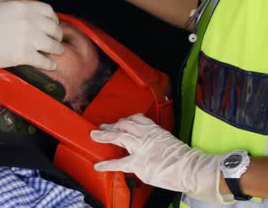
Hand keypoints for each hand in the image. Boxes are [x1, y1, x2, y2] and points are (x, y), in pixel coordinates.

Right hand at [0, 0, 62, 70]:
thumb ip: (12, 2)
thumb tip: (22, 3)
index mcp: (24, 7)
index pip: (49, 11)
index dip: (53, 19)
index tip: (52, 24)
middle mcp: (30, 22)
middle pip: (54, 29)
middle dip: (57, 35)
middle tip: (56, 39)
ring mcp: (28, 39)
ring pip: (52, 45)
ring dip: (57, 49)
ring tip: (56, 52)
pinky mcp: (23, 56)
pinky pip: (43, 61)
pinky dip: (49, 64)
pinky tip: (52, 65)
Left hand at [90, 114, 230, 203]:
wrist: (190, 168)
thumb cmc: (184, 158)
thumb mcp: (170, 141)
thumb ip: (157, 140)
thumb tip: (152, 146)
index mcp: (154, 129)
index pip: (137, 118)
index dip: (127, 119)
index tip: (122, 120)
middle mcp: (145, 135)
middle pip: (124, 125)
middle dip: (112, 125)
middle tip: (103, 127)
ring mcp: (140, 148)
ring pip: (118, 136)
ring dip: (104, 135)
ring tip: (95, 136)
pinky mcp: (137, 162)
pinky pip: (119, 162)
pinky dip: (107, 164)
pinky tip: (99, 166)